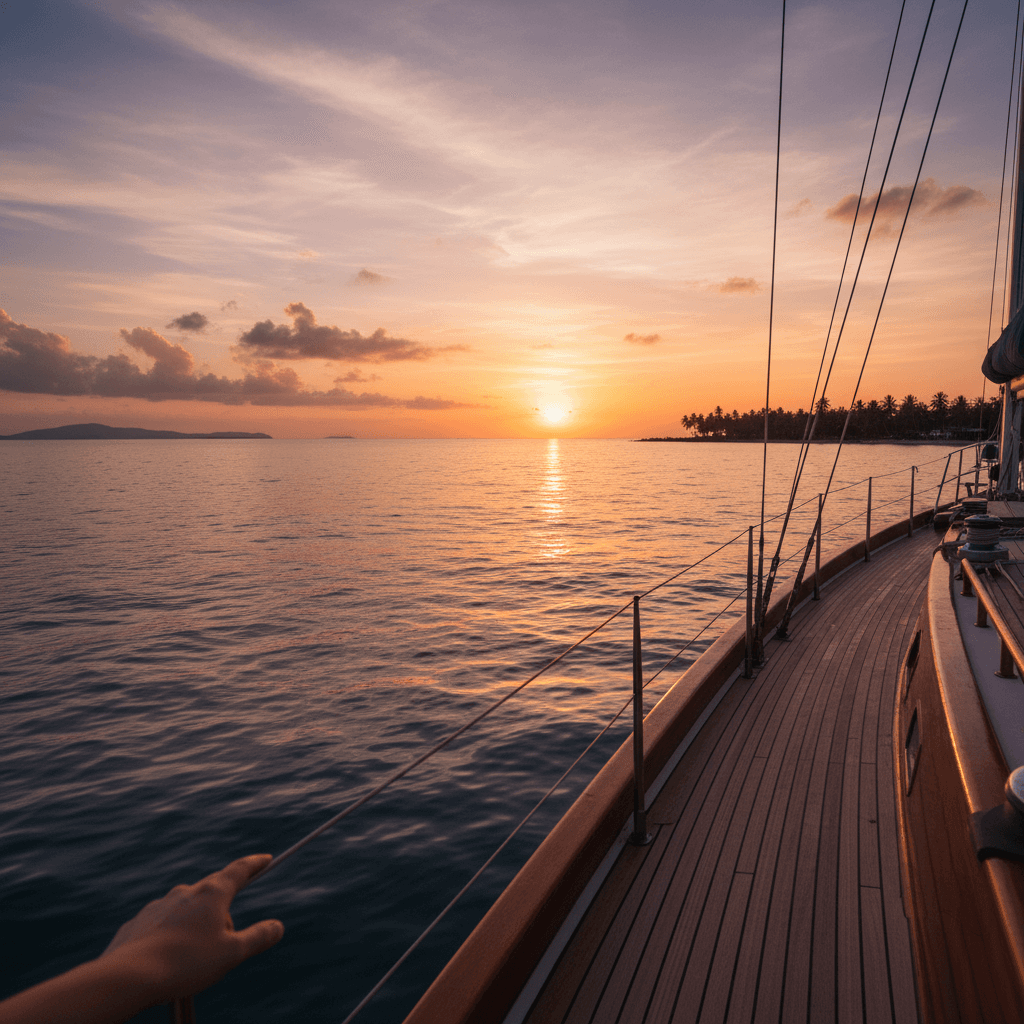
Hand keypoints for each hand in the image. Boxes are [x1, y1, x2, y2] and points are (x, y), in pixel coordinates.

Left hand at [101, 854, 283, 1000]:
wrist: (128, 977)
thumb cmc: (185, 963)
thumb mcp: (231, 954)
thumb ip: (257, 938)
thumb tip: (278, 926)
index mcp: (212, 894)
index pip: (239, 870)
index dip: (255, 864)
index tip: (265, 859)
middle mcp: (185, 892)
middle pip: (213, 893)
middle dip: (223, 912)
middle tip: (225, 942)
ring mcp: (159, 906)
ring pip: (186, 910)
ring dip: (195, 926)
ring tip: (193, 959)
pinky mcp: (139, 922)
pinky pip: (161, 925)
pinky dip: (170, 937)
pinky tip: (167, 960)